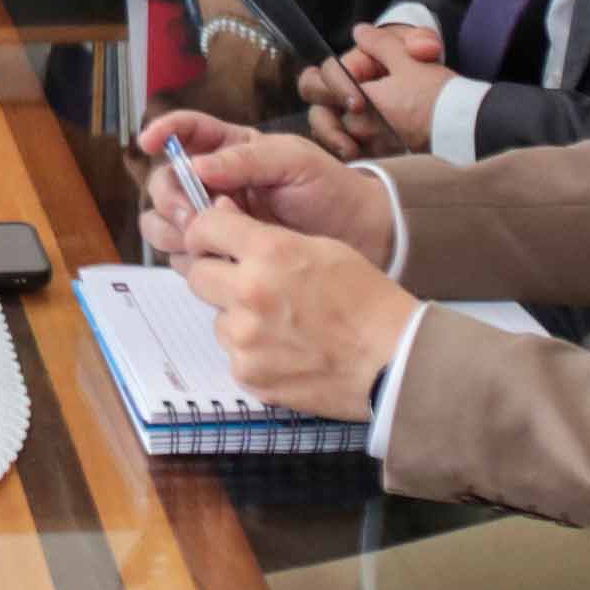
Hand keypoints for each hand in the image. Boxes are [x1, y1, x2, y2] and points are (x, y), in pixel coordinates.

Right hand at [133, 116, 394, 267]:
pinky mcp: (220, 255)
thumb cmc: (330, 189)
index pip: (186, 132)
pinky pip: (184, 258)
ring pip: (163, 221)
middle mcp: (214, 183)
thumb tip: (196, 166)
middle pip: (164, 182)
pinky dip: (189, 258)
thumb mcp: (295, 161)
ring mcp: (214, 221)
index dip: (163, 131)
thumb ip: (247, 159)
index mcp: (230, 150)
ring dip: (172, 229)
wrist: (361, 238)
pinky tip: (215, 259)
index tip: (150, 142)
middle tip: (193, 216)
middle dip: (169, 196)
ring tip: (202, 240)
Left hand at [174, 206, 419, 421]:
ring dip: (237, 316)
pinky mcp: (248, 373)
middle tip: (245, 283)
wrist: (392, 360)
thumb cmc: (365, 300)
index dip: (205, 232)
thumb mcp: (321, 247)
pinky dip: (252, 350)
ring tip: (281, 322)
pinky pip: (233, 353)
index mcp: (269, 252)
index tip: (212, 240)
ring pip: (217, 317)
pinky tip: (287, 349)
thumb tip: (222, 215)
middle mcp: (249, 292)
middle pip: (197, 276)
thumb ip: (265, 234)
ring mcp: (246, 338)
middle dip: (215, 275)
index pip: (203, 228)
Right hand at [300, 21, 445, 157]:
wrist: (458, 128)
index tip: (358, 105)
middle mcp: (349, 96)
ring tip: (354, 156)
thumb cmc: (436, 92)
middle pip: (318, 107)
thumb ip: (387, 44)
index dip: (336, 87)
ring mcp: (354, 124)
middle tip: (348, 143)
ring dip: (336, 144)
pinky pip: (343, 153)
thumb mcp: (414, 62)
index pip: (324, 75)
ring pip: (326, 133)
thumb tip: (359, 31)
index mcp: (357, 71)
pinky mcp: (362, 147)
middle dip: (328, 126)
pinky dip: (351, 158)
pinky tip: (363, 163)